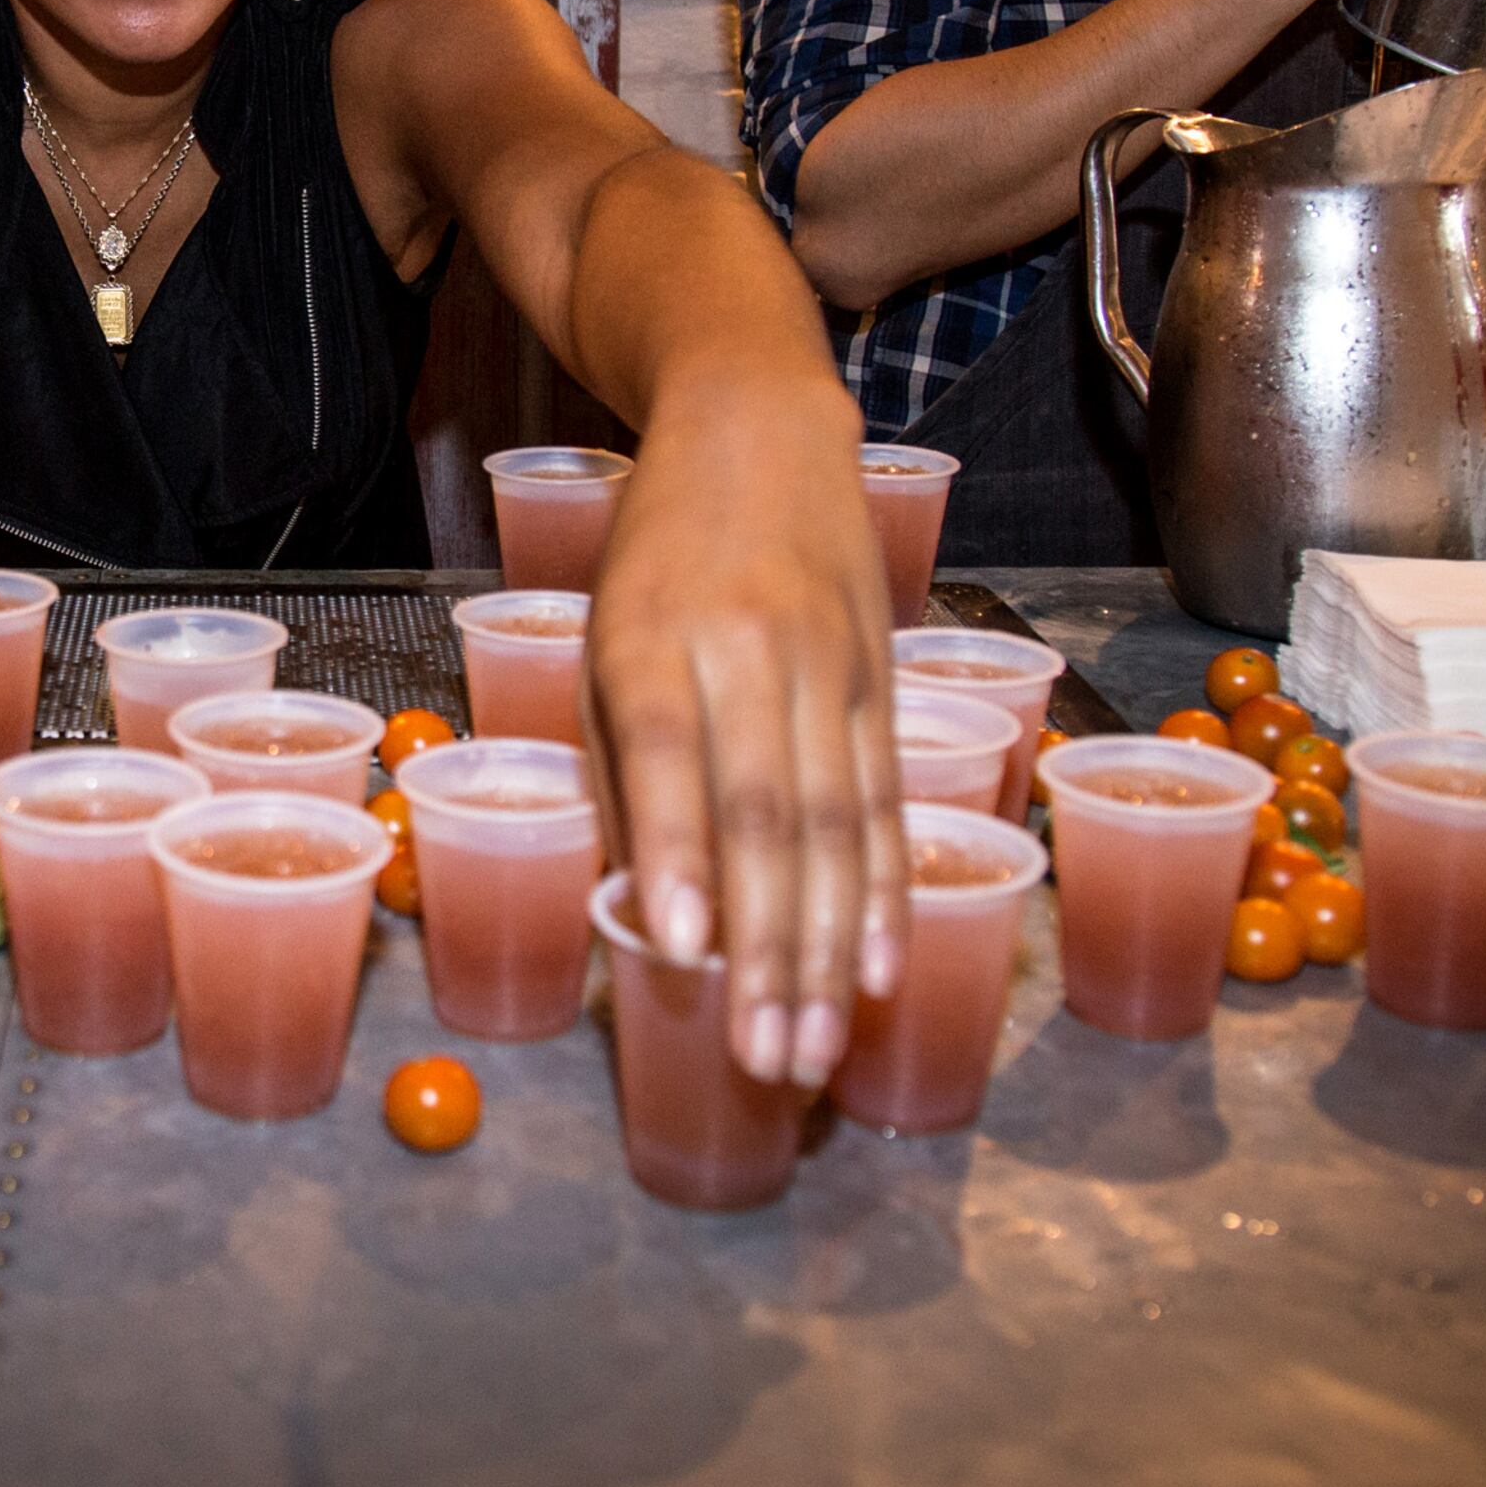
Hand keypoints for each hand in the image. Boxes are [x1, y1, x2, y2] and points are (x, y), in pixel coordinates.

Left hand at [580, 383, 904, 1091]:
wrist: (756, 427)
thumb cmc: (654, 555)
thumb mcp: (600, 639)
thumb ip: (620, 768)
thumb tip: (637, 909)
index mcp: (649, 638)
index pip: (667, 752)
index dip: (678, 854)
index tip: (683, 953)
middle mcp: (744, 652)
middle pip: (766, 815)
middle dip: (770, 950)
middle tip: (768, 1059)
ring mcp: (826, 666)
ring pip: (836, 825)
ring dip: (830, 948)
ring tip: (818, 1046)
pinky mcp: (878, 680)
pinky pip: (884, 800)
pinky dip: (886, 889)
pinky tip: (884, 964)